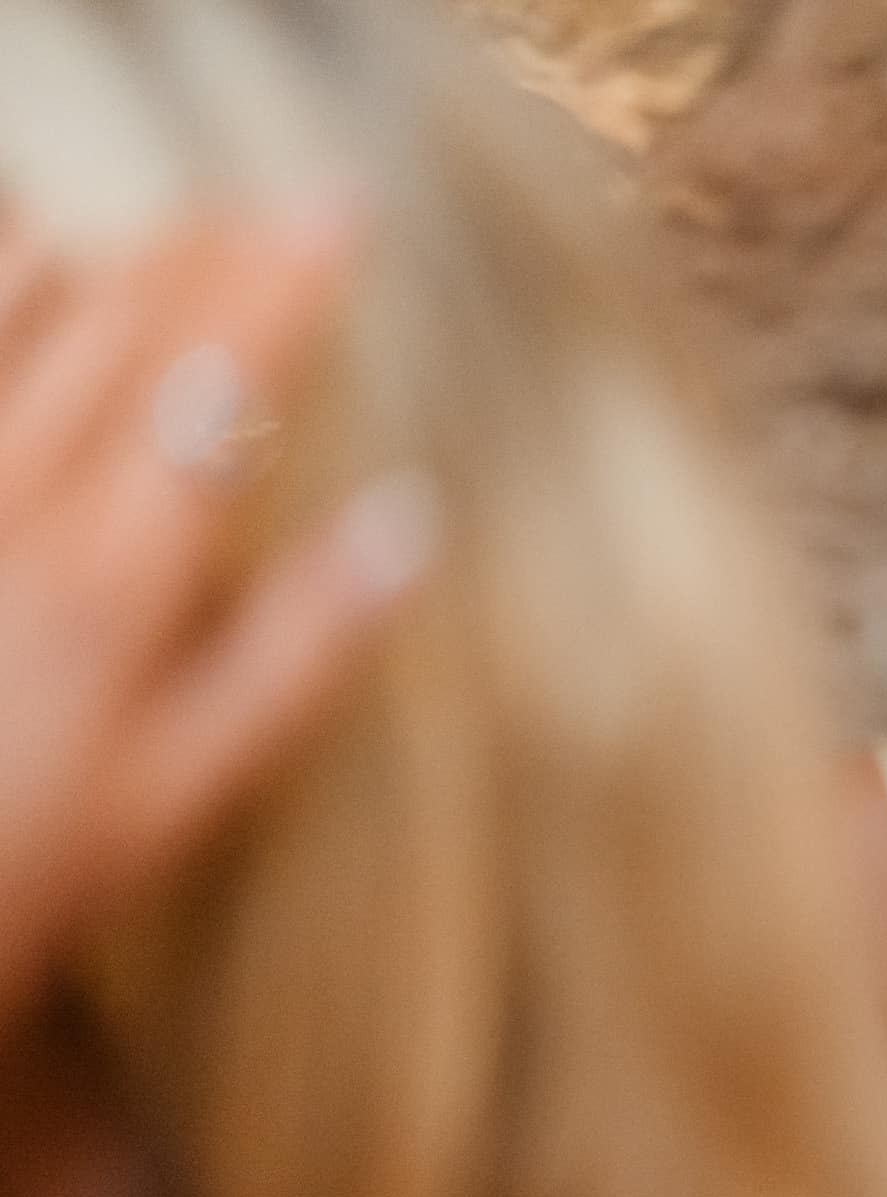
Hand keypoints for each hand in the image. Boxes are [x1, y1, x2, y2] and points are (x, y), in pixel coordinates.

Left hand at [0, 201, 434, 1034]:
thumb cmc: (30, 862)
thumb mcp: (190, 791)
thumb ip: (298, 656)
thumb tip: (411, 529)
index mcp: (115, 581)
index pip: (218, 392)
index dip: (283, 290)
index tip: (341, 212)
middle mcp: (16, 511)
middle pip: (125, 339)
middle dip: (207, 258)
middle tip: (274, 208)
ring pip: (17, 327)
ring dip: (104, 260)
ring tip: (171, 224)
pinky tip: (27, 249)